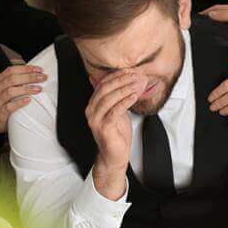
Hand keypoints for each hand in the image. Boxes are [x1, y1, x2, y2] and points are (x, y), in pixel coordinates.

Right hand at [0, 65, 46, 132]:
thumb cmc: (5, 103)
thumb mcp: (8, 89)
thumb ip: (18, 81)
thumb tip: (36, 74)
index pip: (11, 70)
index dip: (26, 69)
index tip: (38, 70)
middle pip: (12, 79)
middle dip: (29, 77)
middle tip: (41, 78)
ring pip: (11, 91)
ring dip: (26, 89)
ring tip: (37, 89)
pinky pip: (9, 106)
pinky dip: (20, 102)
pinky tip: (28, 100)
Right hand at [86, 70, 146, 199]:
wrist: (114, 156)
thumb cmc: (116, 133)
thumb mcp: (116, 111)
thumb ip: (115, 97)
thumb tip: (120, 81)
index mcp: (93, 104)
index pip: (102, 84)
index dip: (116, 76)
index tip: (129, 70)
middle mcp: (91, 110)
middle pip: (104, 89)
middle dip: (121, 80)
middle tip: (134, 76)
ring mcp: (95, 119)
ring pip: (109, 99)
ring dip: (124, 89)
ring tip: (136, 84)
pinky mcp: (103, 128)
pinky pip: (114, 111)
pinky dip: (125, 102)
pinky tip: (133, 96)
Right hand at [201, 4, 227, 44]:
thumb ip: (227, 16)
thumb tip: (212, 14)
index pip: (218, 8)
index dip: (207, 11)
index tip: (197, 16)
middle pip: (221, 13)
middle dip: (210, 15)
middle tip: (200, 22)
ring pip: (227, 20)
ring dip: (217, 22)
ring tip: (209, 28)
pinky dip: (225, 29)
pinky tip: (225, 36)